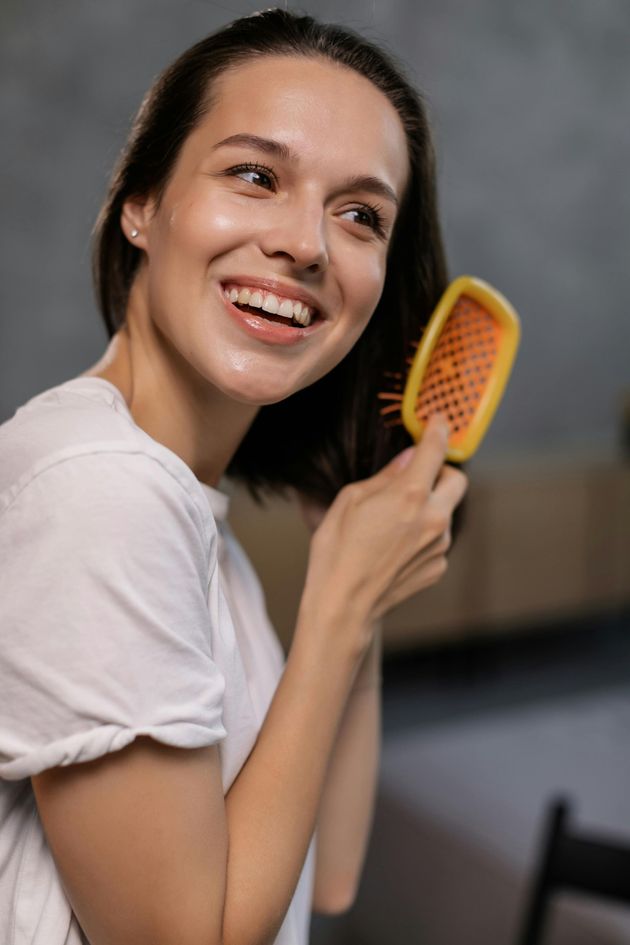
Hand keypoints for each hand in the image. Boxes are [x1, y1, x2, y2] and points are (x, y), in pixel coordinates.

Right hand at [300, 415, 467, 639]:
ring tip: (393, 521)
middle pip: (457, 480)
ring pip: (447, 512)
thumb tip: (409, 459)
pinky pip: (438, 539)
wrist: (343, 605)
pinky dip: (423, 534)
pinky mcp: (438, 566)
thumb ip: (385, 476)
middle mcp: (433, 518)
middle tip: (417, 476)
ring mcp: (439, 545)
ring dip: (430, 506)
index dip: (438, 429)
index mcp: (409, 495)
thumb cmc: (337, 550)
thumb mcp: (350, 500)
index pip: (435, 450)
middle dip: (441, 472)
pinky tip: (394, 546)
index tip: (439, 420)